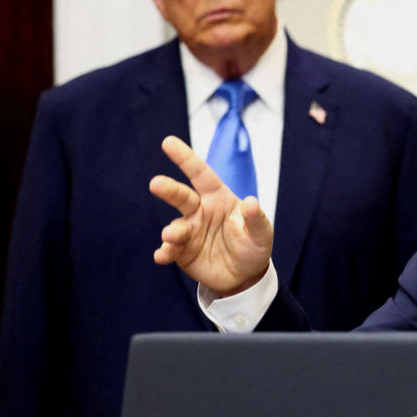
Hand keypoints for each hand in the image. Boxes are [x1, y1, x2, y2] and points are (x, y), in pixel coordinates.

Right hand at [149, 135, 272, 295]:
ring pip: (175, 227)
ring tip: (170, 236)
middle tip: (156, 183)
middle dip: (168, 189)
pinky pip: (170, 250)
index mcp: (218, 198)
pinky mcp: (182, 252)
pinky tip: (161, 256)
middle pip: (181, 196)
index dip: (186, 158)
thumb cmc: (253, 244)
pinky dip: (165, 252)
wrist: (245, 274)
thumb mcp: (261, 232)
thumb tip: (251, 202)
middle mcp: (200, 211)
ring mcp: (189, 231)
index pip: (201, 174)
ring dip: (171, 231)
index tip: (168, 142)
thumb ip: (255, 218)